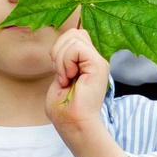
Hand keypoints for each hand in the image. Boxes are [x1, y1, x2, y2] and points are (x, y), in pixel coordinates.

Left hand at [45, 21, 110, 139]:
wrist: (72, 123)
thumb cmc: (63, 108)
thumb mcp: (59, 77)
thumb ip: (62, 60)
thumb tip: (59, 47)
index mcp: (86, 62)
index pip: (74, 36)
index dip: (59, 48)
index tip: (57, 71)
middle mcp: (94, 59)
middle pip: (74, 33)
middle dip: (58, 49)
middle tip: (60, 73)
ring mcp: (98, 62)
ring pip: (74, 37)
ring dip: (61, 58)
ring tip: (65, 77)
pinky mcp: (99, 65)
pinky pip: (77, 48)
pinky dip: (66, 61)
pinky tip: (69, 77)